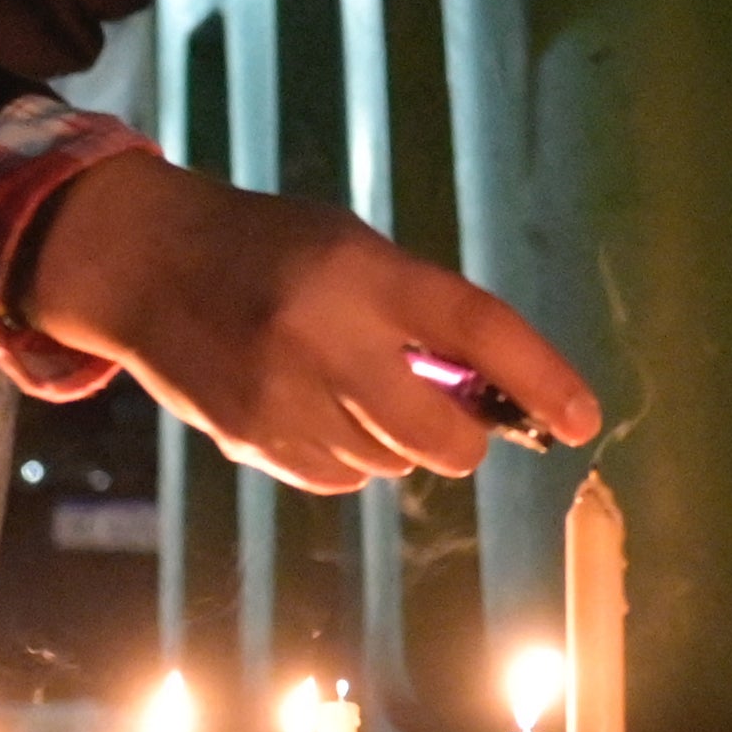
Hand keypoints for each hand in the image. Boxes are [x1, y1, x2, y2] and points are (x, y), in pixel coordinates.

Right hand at [22, 154, 600, 492]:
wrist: (149, 264)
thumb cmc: (276, 250)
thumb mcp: (356, 252)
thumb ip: (422, 317)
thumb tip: (495, 398)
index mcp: (365, 274)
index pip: (477, 330)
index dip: (540, 378)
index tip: (582, 420)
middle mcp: (326, 340)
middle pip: (442, 438)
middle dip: (463, 437)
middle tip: (451, 410)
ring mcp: (285, 400)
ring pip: (392, 466)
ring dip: (396, 440)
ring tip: (349, 382)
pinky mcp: (251, 442)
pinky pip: (341, 481)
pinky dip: (348, 457)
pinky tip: (312, 406)